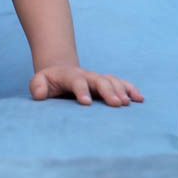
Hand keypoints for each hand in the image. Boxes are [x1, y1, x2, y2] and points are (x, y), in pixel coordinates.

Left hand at [29, 65, 143, 106]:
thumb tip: (39, 94)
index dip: (81, 90)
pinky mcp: (106, 84)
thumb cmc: (49, 82)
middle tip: (116, 104)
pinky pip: (121, 83)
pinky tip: (140, 99)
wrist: (60, 72)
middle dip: (108, 91)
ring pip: (112, 80)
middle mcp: (87, 76)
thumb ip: (37, 86)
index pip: (76, 81)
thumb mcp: (39, 82)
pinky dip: (131, 89)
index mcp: (69, 76)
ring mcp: (98, 79)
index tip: (86, 103)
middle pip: (99, 80)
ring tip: (128, 104)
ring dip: (121, 90)